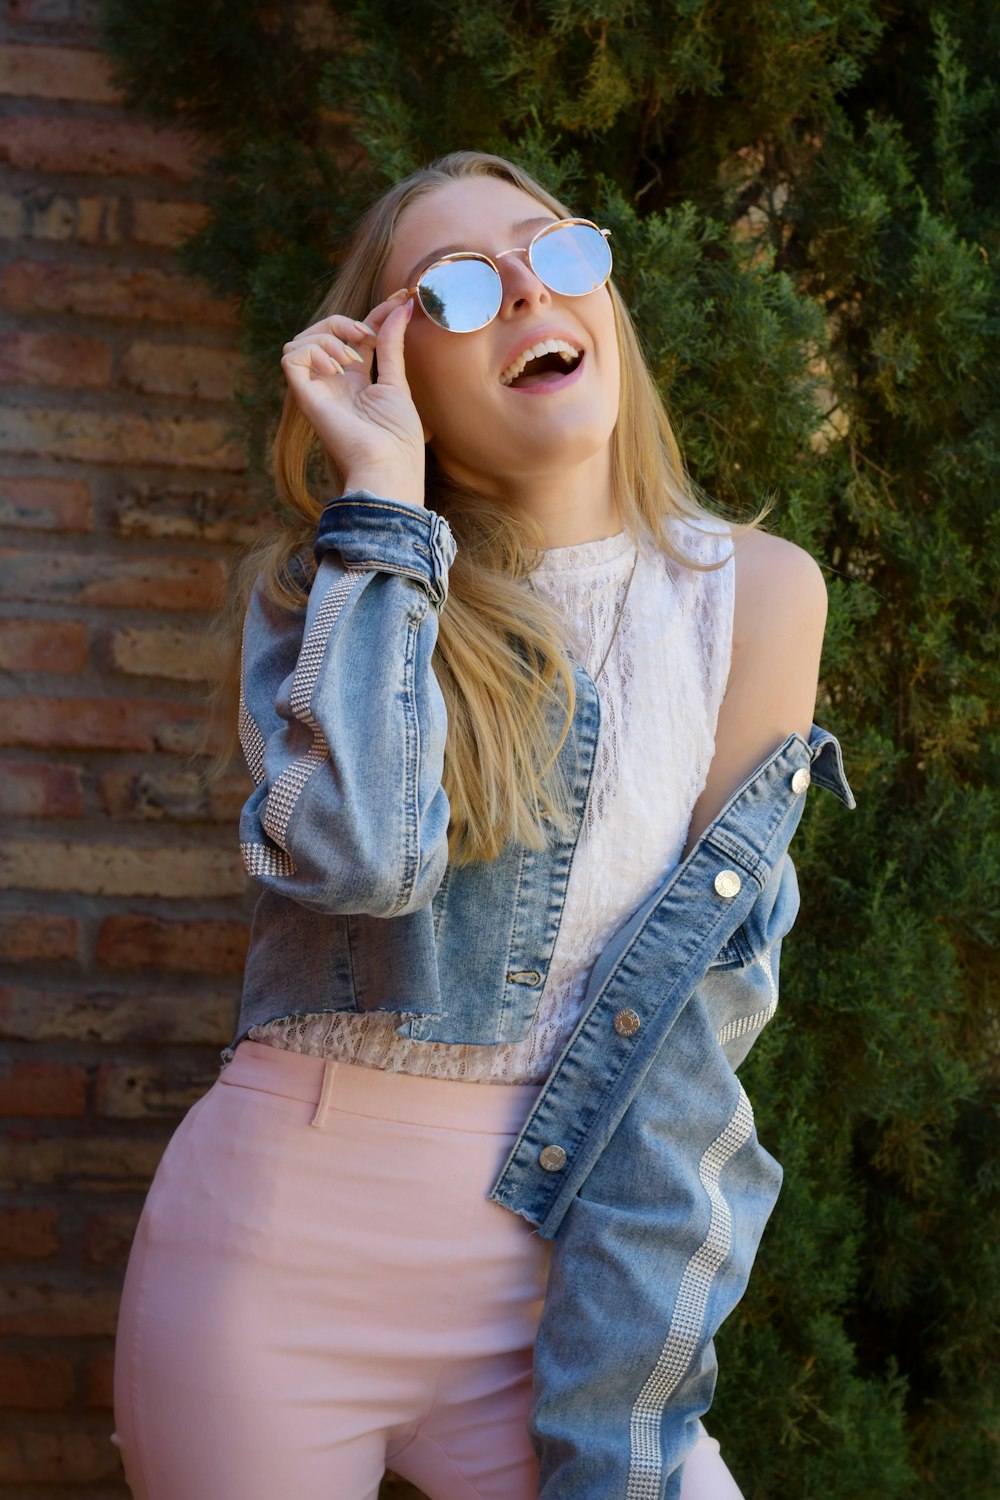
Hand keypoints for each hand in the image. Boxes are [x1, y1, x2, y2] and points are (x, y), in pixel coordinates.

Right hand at [281, 288, 425, 506]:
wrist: (387, 466)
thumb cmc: (397, 438)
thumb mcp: (396, 382)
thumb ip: (391, 344)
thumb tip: (402, 307)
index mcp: (356, 381)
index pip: (356, 335)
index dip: (374, 313)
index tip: (400, 298)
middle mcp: (332, 383)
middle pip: (323, 332)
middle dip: (344, 322)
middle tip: (366, 336)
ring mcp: (317, 390)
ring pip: (301, 339)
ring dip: (328, 336)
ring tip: (352, 360)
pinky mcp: (305, 397)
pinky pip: (290, 357)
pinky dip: (312, 351)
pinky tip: (336, 368)